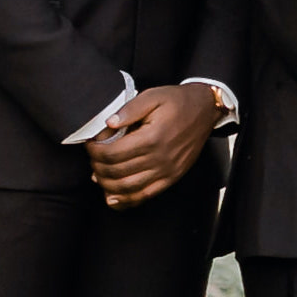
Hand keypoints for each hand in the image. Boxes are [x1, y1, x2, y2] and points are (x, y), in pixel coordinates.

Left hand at [87, 82, 221, 206]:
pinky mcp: (172, 178)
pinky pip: (145, 195)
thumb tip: (108, 124)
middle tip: (93, 158)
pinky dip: (126, 200)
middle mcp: (160, 158)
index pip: (112, 153)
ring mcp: (167, 171)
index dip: (94, 151)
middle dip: (97, 167)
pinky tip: (112, 197)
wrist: (206, 110)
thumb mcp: (152, 96)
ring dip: (107, 184)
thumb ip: (128, 109)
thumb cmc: (177, 102)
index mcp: (152, 137)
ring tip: (98, 174)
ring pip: (127, 188)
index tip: (90, 145)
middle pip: (116, 172)